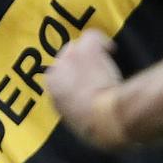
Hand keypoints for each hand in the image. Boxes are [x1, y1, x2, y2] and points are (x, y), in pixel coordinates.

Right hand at [48, 31, 127, 148]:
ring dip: (89, 54)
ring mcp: (70, 55)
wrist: (103, 117)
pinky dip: (102, 42)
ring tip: (103, 64)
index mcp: (51, 88)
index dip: (71, 80)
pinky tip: (111, 49)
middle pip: (66, 60)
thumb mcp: (74, 120)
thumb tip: (80, 109)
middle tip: (94, 76)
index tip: (82, 86)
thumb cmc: (92, 126)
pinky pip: (92, 36)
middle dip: (79, 67)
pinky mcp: (86, 48)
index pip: (57, 77)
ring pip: (78, 46)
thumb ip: (71, 107)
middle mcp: (56, 68)